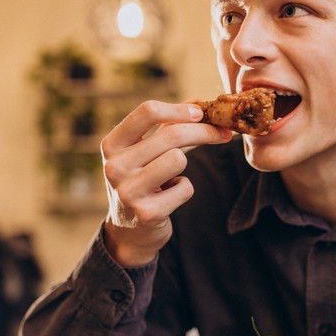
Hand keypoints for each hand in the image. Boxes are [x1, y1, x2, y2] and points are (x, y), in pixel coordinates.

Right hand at [100, 100, 230, 266]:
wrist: (130, 231)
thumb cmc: (141, 180)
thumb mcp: (144, 152)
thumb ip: (167, 126)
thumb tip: (198, 104)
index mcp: (112, 144)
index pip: (147, 111)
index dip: (180, 110)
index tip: (201, 113)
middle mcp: (115, 166)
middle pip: (171, 135)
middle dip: (204, 132)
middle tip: (223, 133)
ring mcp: (128, 191)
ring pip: (178, 159)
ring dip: (184, 166)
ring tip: (171, 176)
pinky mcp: (146, 213)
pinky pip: (185, 188)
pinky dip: (184, 190)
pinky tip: (168, 198)